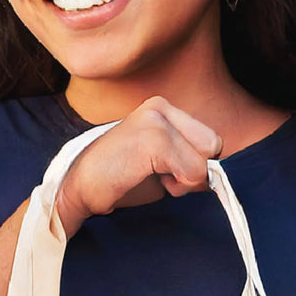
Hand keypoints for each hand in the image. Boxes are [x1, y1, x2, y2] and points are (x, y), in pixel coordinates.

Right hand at [55, 95, 222, 237]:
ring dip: (183, 182)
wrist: (78, 189)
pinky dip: (176, 186)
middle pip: (214, 145)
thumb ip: (188, 162)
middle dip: (193, 170)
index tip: (165, 174)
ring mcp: (156, 120)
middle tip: (159, 177)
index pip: (209, 139)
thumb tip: (217, 175)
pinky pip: (192, 171)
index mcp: (163, 109)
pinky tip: (144, 178)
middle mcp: (161, 107)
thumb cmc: (118, 181)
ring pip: (204, 161)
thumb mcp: (160, 167)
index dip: (195, 165)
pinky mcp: (153, 138)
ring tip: (149, 177)